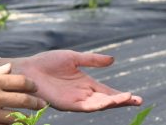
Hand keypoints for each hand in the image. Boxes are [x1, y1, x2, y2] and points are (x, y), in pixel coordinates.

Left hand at [0, 50, 142, 111]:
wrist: (29, 69)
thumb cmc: (47, 62)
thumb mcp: (73, 58)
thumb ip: (92, 60)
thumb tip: (112, 60)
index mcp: (86, 83)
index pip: (108, 91)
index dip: (121, 95)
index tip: (137, 97)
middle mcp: (84, 93)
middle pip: (107, 100)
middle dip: (121, 101)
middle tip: (136, 100)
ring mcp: (76, 100)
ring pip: (98, 105)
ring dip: (112, 103)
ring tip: (125, 99)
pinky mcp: (67, 104)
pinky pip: (84, 107)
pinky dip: (96, 106)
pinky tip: (105, 103)